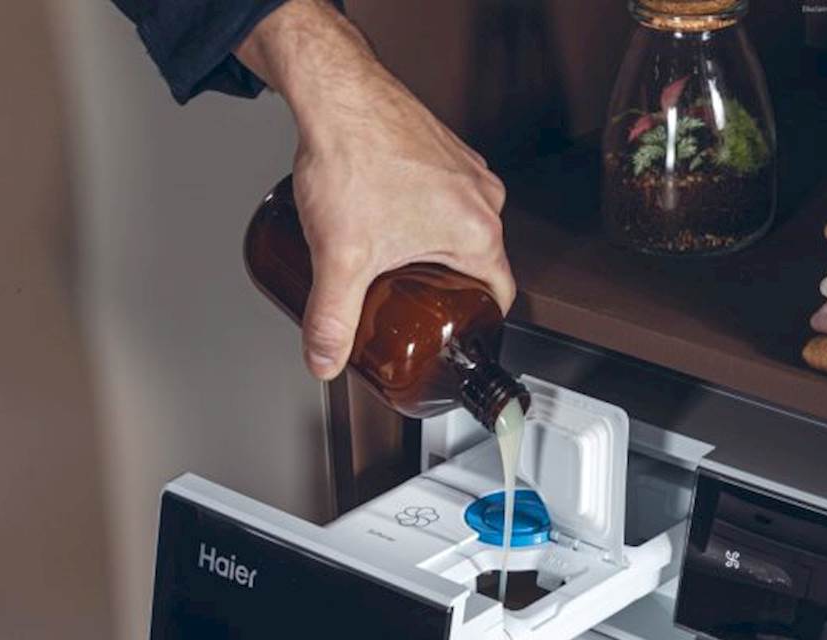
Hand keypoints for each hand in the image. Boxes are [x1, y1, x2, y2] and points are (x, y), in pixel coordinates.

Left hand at [235, 0, 514, 379]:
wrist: (336, 92)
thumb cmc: (355, 154)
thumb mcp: (341, 256)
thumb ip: (332, 319)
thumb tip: (326, 359)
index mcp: (478, 232)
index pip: (500, 297)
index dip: (481, 323)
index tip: (463, 334)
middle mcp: (483, 198)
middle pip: (478, 264)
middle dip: (447, 287)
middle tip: (414, 303)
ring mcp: (467, 169)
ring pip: (461, 226)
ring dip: (434, 247)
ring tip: (395, 259)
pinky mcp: (444, 149)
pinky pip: (446, 194)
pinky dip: (424, 211)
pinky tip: (387, 214)